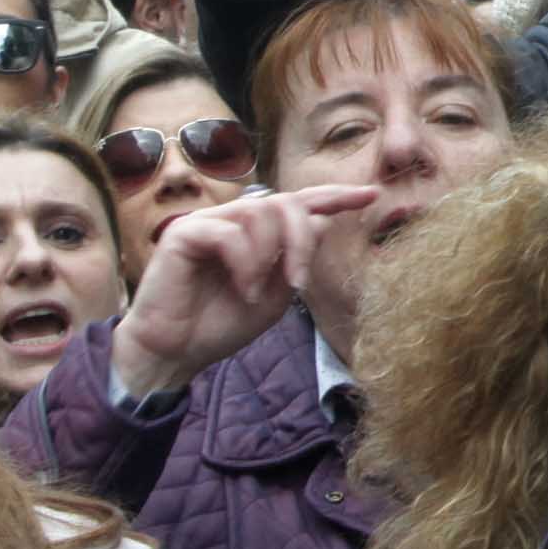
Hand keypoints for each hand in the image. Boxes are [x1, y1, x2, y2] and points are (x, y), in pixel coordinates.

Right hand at [108, 185, 375, 396]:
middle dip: (301, 241)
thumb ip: (296, 259)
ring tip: (258, 292)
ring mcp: (208, 222)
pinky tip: (243, 289)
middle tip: (299, 282)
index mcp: (257, 232)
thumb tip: (321, 222)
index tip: (372, 196)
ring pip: (261, 213)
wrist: (175, 352)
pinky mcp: (183, 233)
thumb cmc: (220, 324)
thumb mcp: (274, 295)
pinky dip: (245, 263)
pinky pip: (229, 232)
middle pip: (287, 203)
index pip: (299, 203)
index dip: (335, 196)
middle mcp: (233, 219)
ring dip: (270, 256)